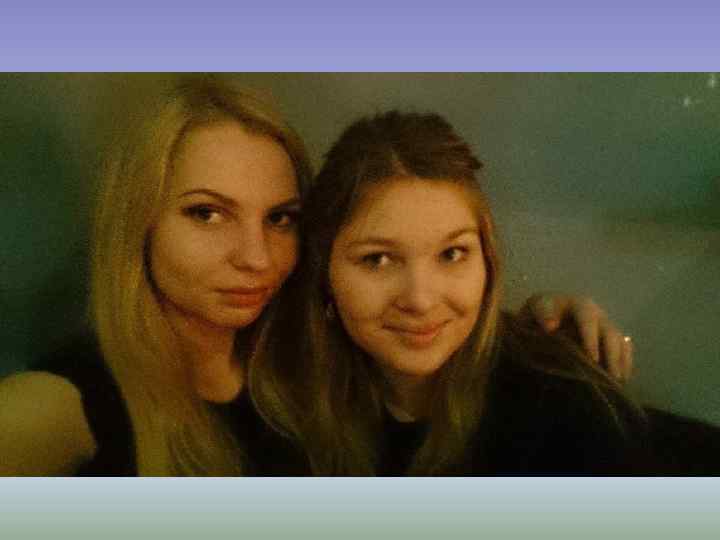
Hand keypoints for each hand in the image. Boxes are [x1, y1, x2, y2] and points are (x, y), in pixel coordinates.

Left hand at [518, 293, 632, 381]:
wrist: (539, 317)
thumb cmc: (536, 314)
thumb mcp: (534, 309)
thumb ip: (541, 314)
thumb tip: (551, 327)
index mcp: (576, 304)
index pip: (587, 318)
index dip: (591, 338)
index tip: (592, 358)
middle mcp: (594, 312)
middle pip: (608, 331)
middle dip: (610, 353)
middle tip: (609, 374)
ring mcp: (603, 324)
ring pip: (618, 339)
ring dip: (619, 360)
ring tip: (617, 380)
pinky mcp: (608, 336)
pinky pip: (623, 346)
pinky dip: (624, 361)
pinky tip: (622, 379)